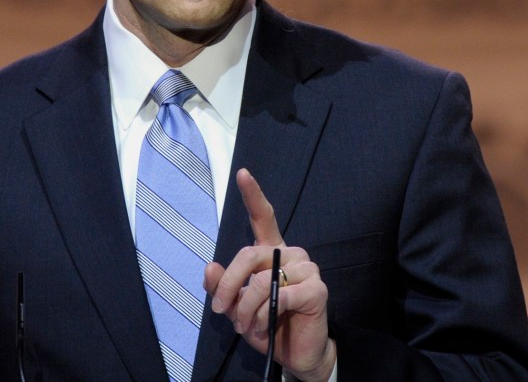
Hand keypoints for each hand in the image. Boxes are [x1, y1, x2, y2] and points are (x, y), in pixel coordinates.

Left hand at [203, 169, 335, 381]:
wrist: (294, 354)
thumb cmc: (265, 323)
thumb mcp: (235, 304)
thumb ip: (221, 285)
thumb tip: (210, 265)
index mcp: (272, 250)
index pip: (263, 217)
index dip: (253, 194)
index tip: (242, 173)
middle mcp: (291, 254)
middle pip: (248, 255)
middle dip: (227, 285)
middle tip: (220, 309)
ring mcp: (307, 269)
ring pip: (260, 280)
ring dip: (245, 308)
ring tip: (245, 325)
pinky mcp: (316, 289)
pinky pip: (278, 296)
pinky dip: (262, 315)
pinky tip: (263, 327)